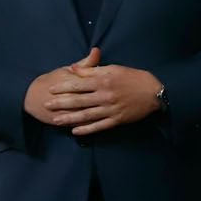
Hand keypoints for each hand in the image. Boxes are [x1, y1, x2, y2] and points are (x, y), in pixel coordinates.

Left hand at [25, 47, 163, 135]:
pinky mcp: (117, 119)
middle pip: (79, 101)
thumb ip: (93, 70)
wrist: (154, 92)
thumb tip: (74, 68)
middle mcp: (105, 96)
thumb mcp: (113, 68)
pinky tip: (75, 131)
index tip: (51, 89)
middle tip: (46, 105)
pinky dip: (87, 129)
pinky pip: (99, 126)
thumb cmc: (133, 77)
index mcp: (104, 81)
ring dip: (70, 118)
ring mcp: (111, 109)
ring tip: (56, 120)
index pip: (78, 84)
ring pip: (86, 115)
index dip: (63, 87)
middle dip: (61, 103)